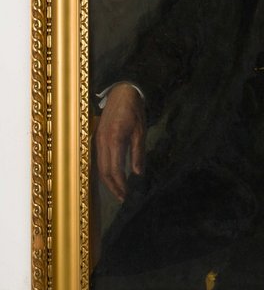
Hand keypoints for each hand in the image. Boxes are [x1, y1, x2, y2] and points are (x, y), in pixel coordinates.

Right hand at [94, 83, 145, 200]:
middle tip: (123, 198)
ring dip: (107, 181)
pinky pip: (99, 159)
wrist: (121, 92)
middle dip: (113, 187)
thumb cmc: (134, 110)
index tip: (127, 195)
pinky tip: (112, 176)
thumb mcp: (140, 131)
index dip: (120, 185)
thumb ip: (138, 153)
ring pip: (99, 167)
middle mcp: (102, 142)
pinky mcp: (96, 138)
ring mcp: (97, 140)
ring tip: (118, 191)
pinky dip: (104, 171)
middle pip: (104, 172)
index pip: (114, 170)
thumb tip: (137, 174)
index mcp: (114, 140)